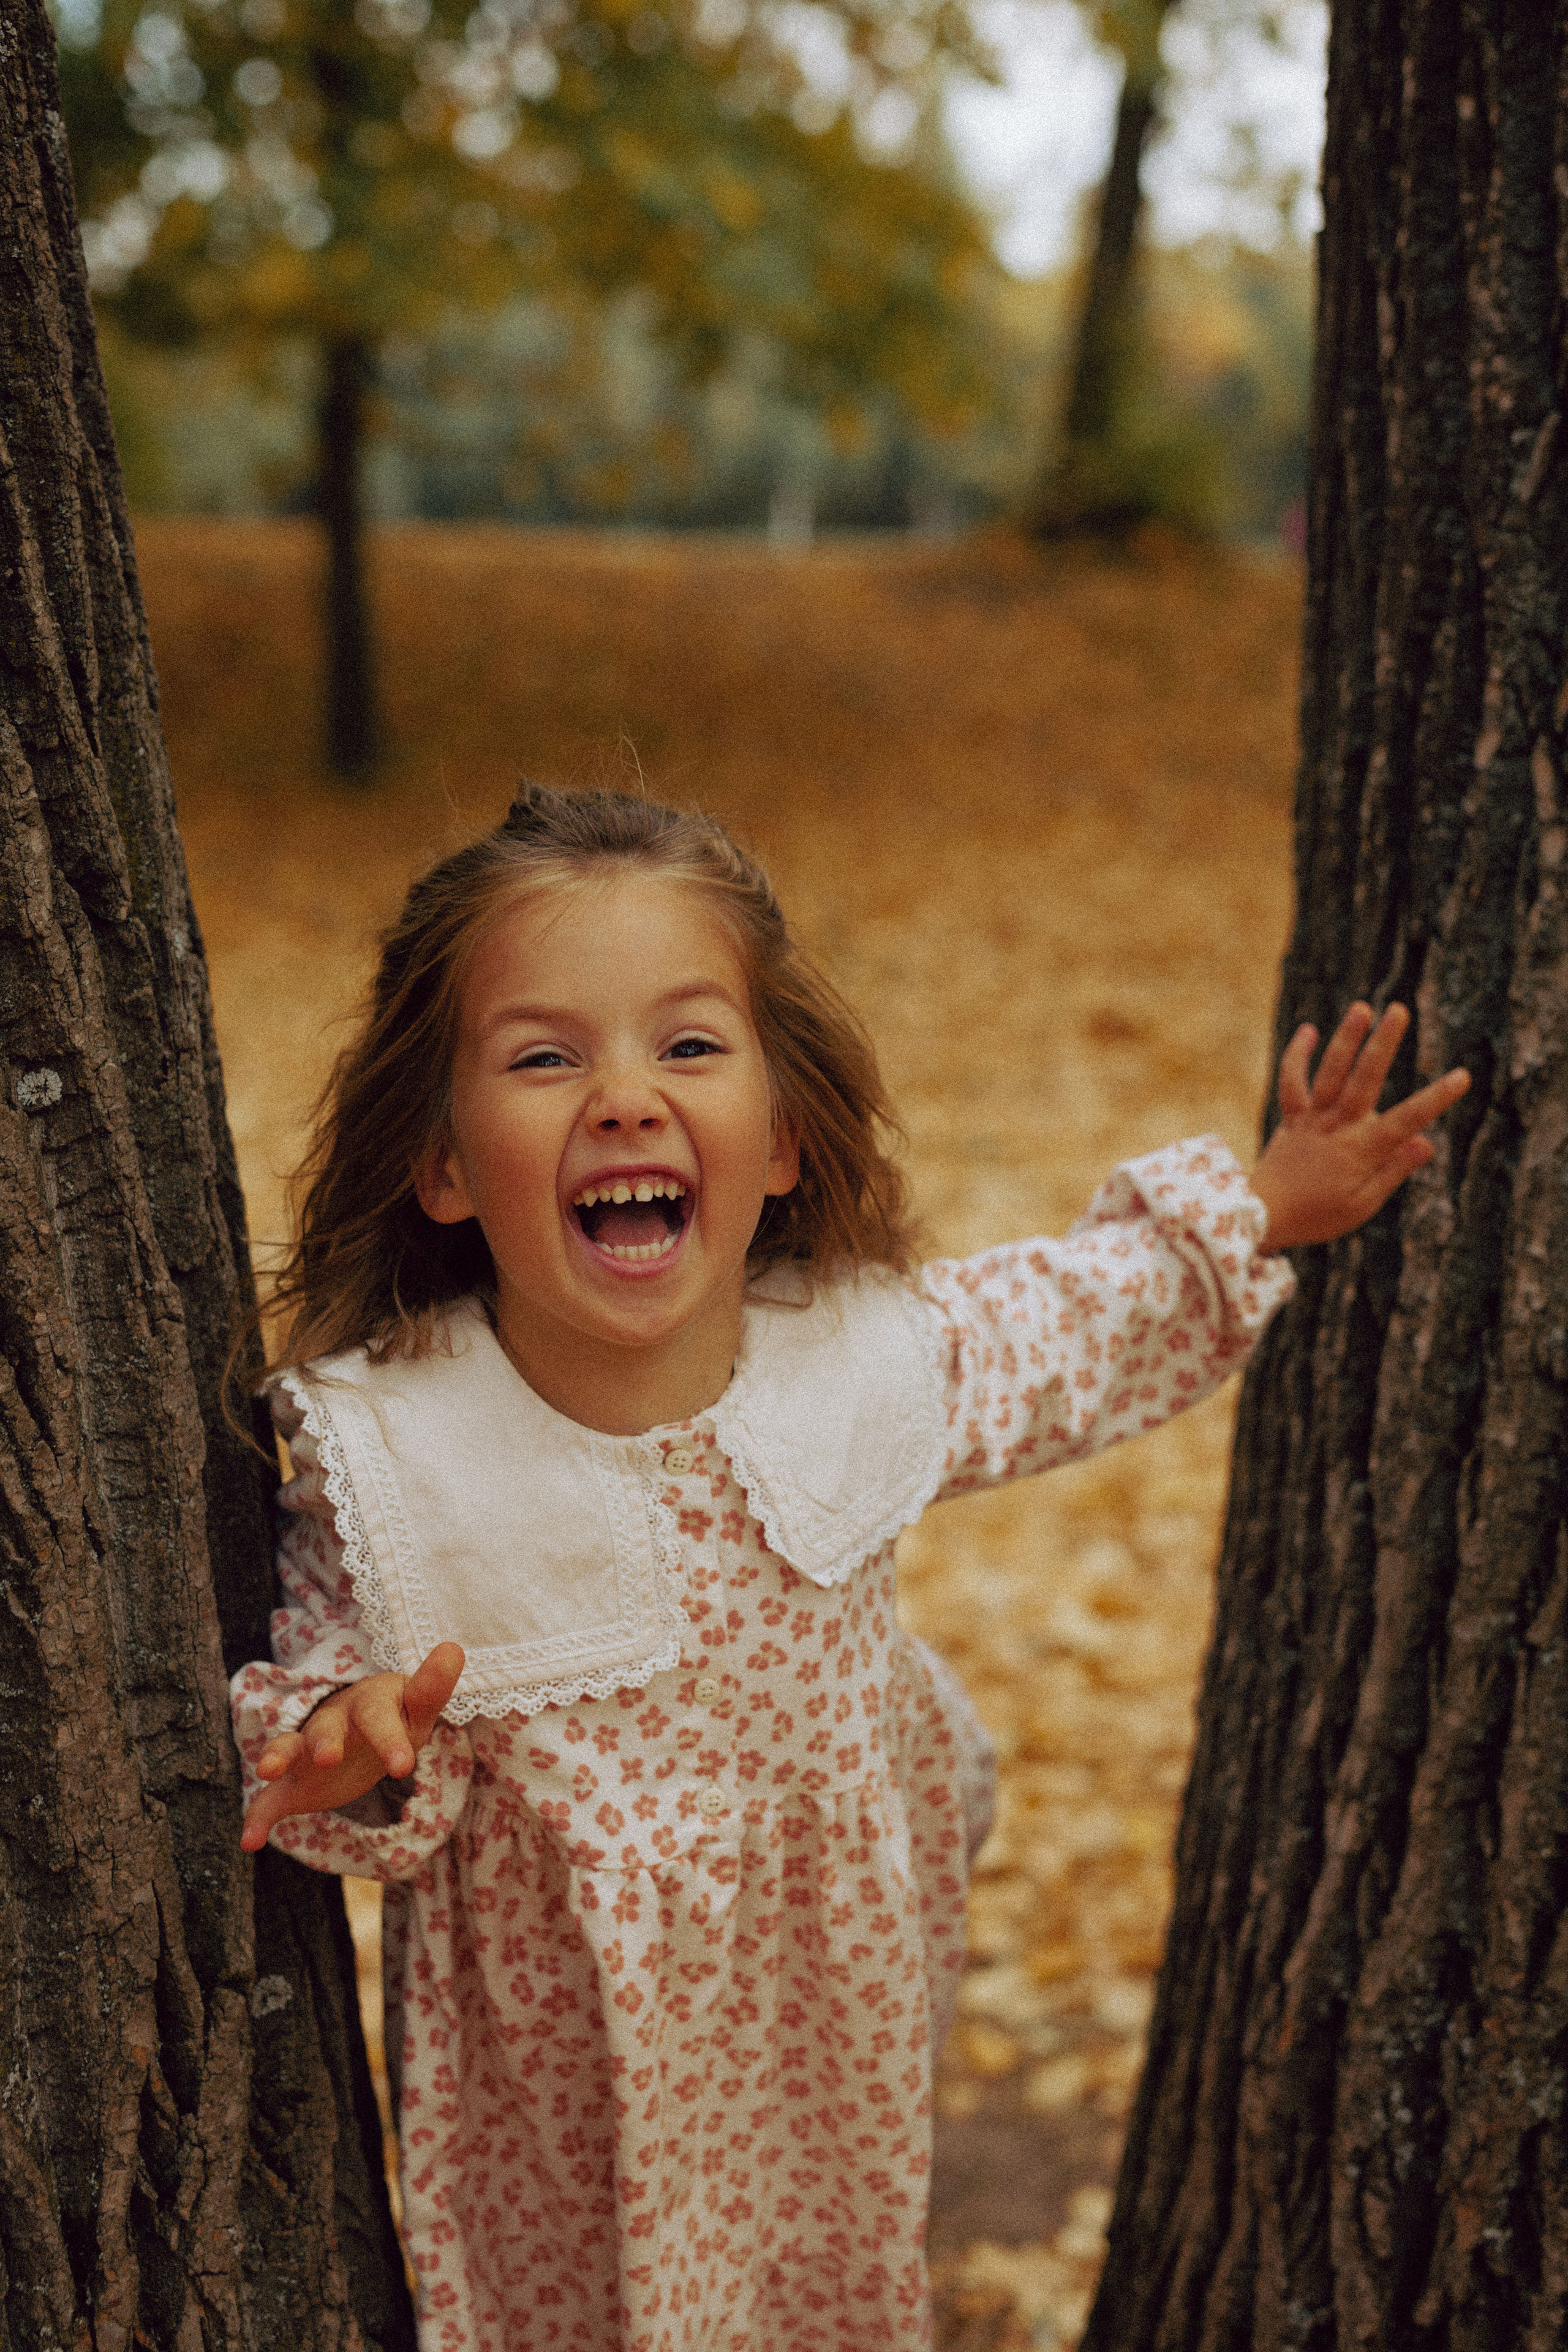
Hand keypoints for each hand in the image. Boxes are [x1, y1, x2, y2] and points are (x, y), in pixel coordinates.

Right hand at [239, 1641, 465, 1852]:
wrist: (365, 1728)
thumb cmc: (397, 1716)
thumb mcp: (418, 1708)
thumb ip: (432, 1687)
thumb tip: (454, 1648)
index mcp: (371, 1704)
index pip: (380, 1715)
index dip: (389, 1738)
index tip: (402, 1767)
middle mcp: (336, 1721)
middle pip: (328, 1727)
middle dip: (327, 1741)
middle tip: (329, 1758)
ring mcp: (311, 1748)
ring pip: (291, 1747)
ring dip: (279, 1756)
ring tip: (266, 1770)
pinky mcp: (295, 1779)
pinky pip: (271, 1797)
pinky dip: (258, 1816)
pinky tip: (249, 1841)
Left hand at [1251, 1002, 1469, 1251]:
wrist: (1264, 1216)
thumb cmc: (1319, 1216)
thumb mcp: (1363, 1205)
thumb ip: (1393, 1171)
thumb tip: (1426, 1142)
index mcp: (1362, 1150)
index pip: (1407, 1120)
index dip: (1436, 1098)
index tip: (1462, 1076)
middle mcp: (1338, 1127)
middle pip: (1365, 1079)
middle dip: (1383, 1043)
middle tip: (1399, 1010)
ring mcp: (1313, 1118)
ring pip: (1331, 1072)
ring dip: (1347, 1039)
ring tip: (1362, 1007)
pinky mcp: (1292, 1117)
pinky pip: (1292, 1081)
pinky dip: (1297, 1056)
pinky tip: (1309, 1030)